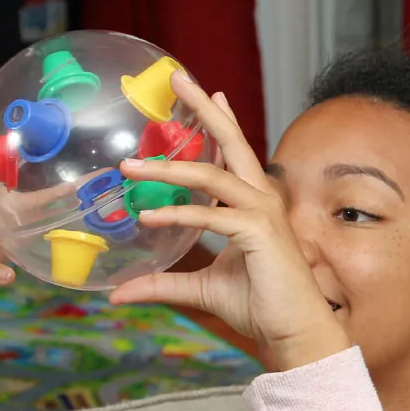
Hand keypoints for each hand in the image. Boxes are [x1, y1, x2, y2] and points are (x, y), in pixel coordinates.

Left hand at [108, 73, 351, 369]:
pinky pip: (211, 215)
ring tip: (130, 168)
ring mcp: (262, 214)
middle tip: (179, 79)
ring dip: (169, 169)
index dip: (220, 124)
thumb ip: (162, 284)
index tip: (208, 95)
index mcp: (253, 205)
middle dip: (205, 110)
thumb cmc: (258, 305)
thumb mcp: (200, 289)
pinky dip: (178, 214)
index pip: (234, 155)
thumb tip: (118, 292)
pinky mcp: (259, 232)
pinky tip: (149, 217)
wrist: (291, 332)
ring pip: (212, 176)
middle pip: (233, 143)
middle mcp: (260, 200)